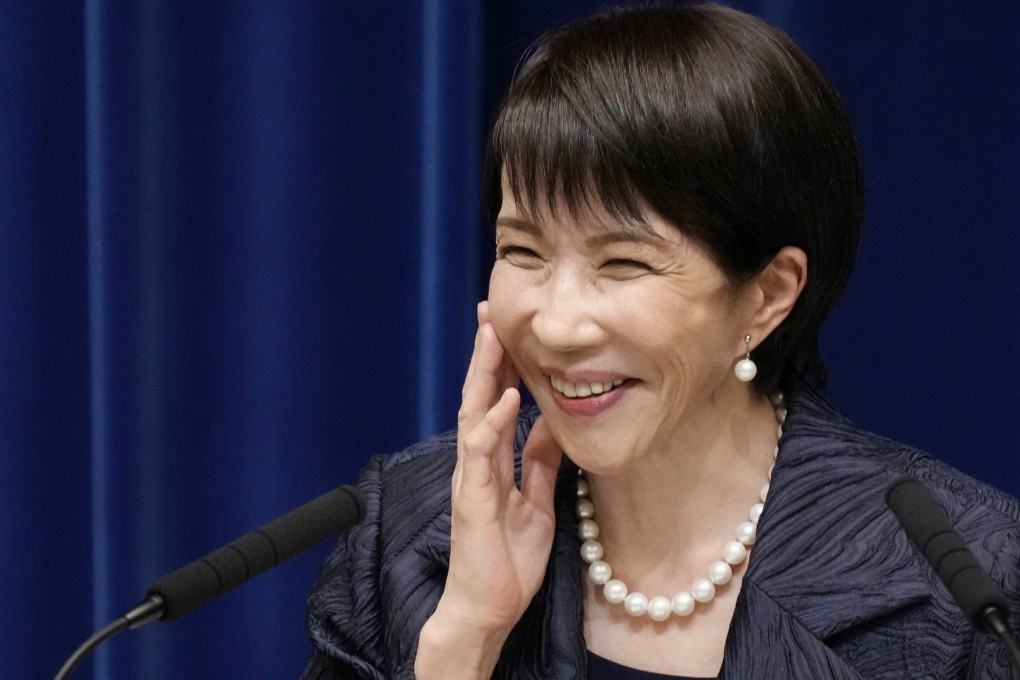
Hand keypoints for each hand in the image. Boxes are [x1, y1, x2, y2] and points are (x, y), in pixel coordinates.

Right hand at [415, 302, 561, 678]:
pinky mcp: (472, 501)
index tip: (509, 326)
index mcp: (492, 461)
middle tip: (490, 311)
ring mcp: (471, 479)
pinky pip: (480, 455)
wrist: (489, 609)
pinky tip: (503, 399)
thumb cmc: (507, 559)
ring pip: (471, 414)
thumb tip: (553, 421)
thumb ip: (539, 461)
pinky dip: (491, 424)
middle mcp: (476, 462)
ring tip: (493, 336)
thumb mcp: (536, 500)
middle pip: (477, 395)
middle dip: (485, 353)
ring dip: (482, 374)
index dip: (501, 364)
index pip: (493, 400)